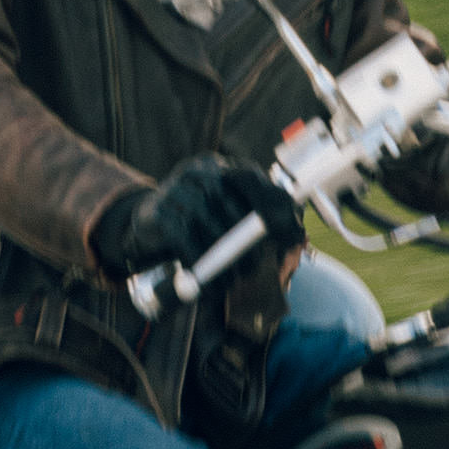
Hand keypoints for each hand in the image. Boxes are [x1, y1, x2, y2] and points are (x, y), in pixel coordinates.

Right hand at [90, 154, 304, 281]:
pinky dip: (197, 260)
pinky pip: (182, 236)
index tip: (285, 228)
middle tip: (254, 267)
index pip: (248, 177)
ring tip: (232, 281)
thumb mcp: (226, 213)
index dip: (268, 200)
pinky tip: (205, 279)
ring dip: (220, 254)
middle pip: (224, 197)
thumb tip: (297, 232)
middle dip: (242, 235)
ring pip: (203, 218)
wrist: (150, 225)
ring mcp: (174, 188)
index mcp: (219, 167)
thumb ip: (257, 219)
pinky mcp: (157, 211)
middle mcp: (196, 171)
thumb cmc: (199, 222)